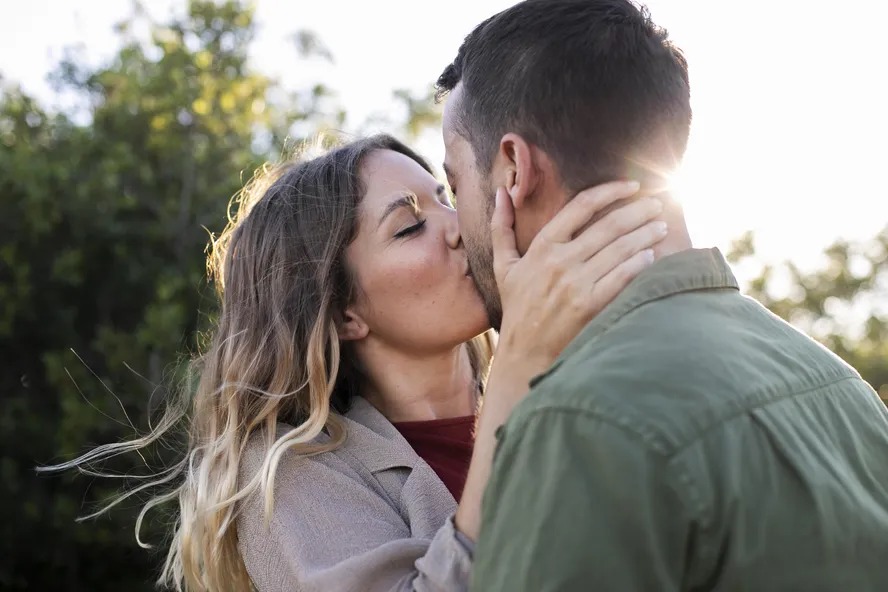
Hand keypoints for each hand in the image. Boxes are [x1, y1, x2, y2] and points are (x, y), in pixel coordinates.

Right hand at [454, 180, 664, 541]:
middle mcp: (559, 261)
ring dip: (646, 234)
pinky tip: (653, 255)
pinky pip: (621, 277)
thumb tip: (501, 192)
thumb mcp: (504, 266)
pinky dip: (639, 263)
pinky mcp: (588, 306)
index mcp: (541, 246)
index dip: (610, 191)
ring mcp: (574, 284)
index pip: (581, 206)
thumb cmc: (517, 308)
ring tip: (662, 226)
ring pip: (620, 249)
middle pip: (609, 225)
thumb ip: (501, 227)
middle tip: (658, 204)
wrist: (524, 353)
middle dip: (639, 211)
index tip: (632, 186)